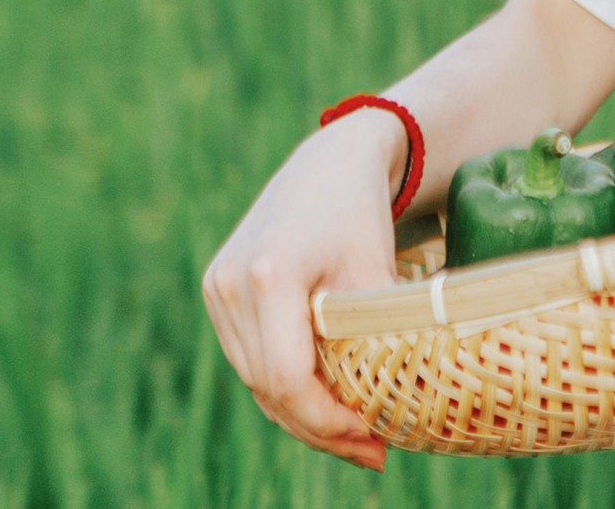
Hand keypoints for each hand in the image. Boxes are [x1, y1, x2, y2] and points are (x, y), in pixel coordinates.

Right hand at [201, 109, 403, 469]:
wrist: (330, 161)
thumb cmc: (363, 215)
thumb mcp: (376, 275)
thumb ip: (377, 341)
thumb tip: (396, 416)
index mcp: (270, 274)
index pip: (287, 378)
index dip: (327, 420)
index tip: (373, 437)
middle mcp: (231, 282)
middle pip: (268, 387)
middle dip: (321, 429)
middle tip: (375, 452)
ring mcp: (217, 286)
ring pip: (256, 380)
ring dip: (302, 416)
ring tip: (357, 439)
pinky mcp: (217, 290)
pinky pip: (251, 359)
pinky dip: (286, 388)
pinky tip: (327, 405)